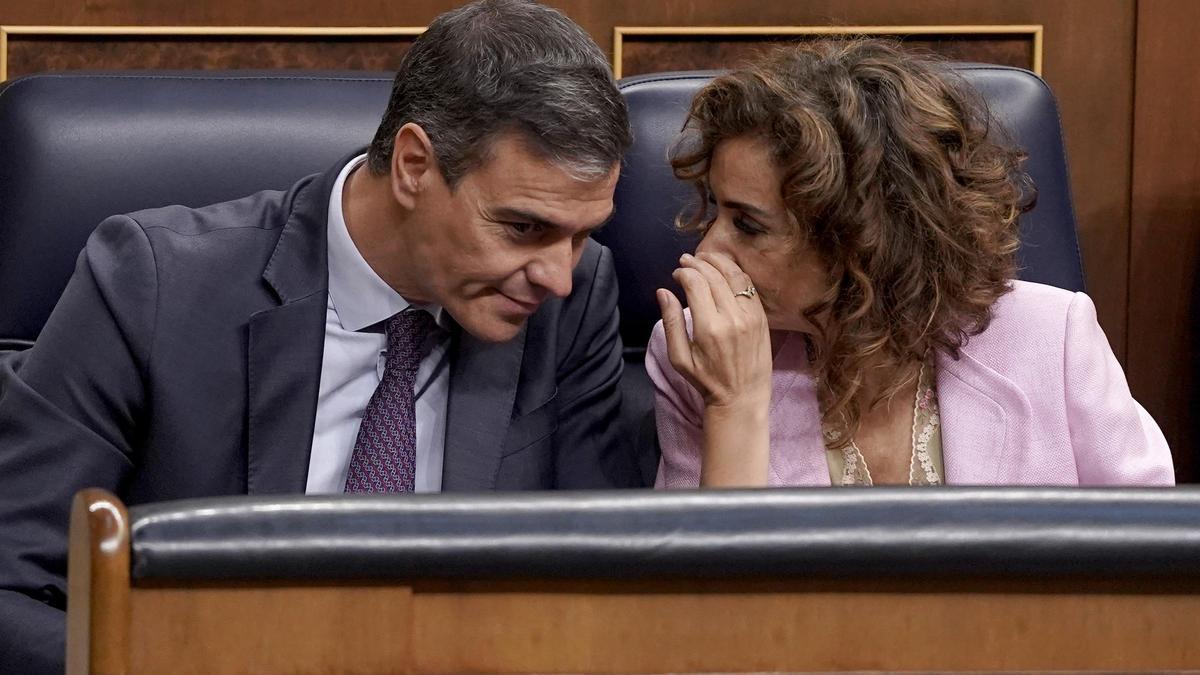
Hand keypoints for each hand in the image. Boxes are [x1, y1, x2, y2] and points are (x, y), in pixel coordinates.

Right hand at [657, 252, 772, 411]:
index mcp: (709, 328)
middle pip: (714, 275)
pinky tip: (724, 270)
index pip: (695, 283)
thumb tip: (663, 292)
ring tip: (704, 258)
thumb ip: (670, 322)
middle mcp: (732, 318)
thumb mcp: (679, 357)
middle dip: (697, 263)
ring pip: (734, 276)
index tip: (676, 275)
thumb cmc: (706, 380)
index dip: (683, 273)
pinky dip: (735, 273)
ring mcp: (750, 316)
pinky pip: (749, 286)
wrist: (741, 397)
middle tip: (686, 260)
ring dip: (718, 262)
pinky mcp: (761, 318)